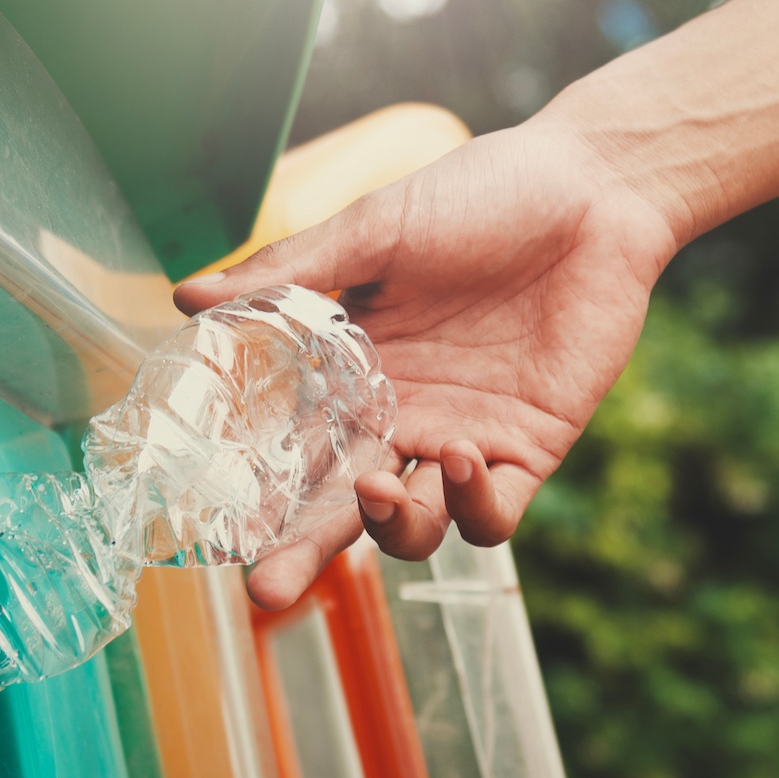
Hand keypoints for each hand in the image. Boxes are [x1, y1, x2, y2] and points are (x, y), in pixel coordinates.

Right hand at [174, 117, 681, 609]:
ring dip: (387, 527)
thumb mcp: (374, 229)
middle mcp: (400, 417)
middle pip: (339, 509)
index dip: (254, 489)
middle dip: (299, 553)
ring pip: (412, 527)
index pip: (290, 447)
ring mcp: (462, 440)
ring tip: (375, 487)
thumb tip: (185, 299)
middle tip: (265, 589)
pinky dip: (470, 503)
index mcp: (352, 372)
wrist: (593, 189)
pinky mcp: (529, 450)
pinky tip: (457, 456)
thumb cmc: (481, 195)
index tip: (212, 522)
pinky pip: (492, 513)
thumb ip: (290, 273)